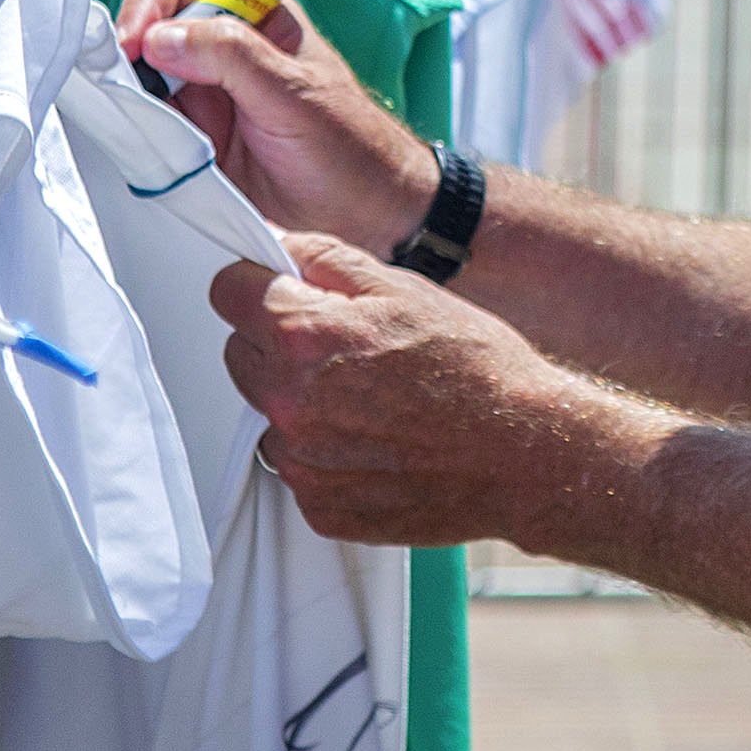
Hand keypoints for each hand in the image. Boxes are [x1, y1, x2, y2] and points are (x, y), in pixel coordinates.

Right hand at [117, 0, 434, 247]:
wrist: (370, 218)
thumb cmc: (352, 146)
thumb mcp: (295, 93)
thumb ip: (233, 56)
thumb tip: (160, 36)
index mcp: (251, 15)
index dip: (148, 4)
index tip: (135, 44)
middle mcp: (220, 50)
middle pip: (146, 27)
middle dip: (124, 51)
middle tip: (116, 86)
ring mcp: (203, 96)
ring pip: (138, 79)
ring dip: (126, 96)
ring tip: (127, 118)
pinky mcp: (192, 142)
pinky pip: (146, 128)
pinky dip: (133, 134)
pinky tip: (138, 145)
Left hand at [212, 234, 638, 548]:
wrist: (523, 453)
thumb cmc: (473, 364)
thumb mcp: (403, 287)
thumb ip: (326, 259)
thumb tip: (277, 243)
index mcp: (302, 336)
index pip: (226, 293)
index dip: (256, 284)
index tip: (281, 290)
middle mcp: (288, 403)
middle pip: (240, 355)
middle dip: (276, 342)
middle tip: (341, 345)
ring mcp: (303, 461)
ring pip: (269, 414)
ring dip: (299, 401)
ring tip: (368, 398)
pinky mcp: (320, 507)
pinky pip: (300, 466)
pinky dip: (325, 452)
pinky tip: (376, 440)